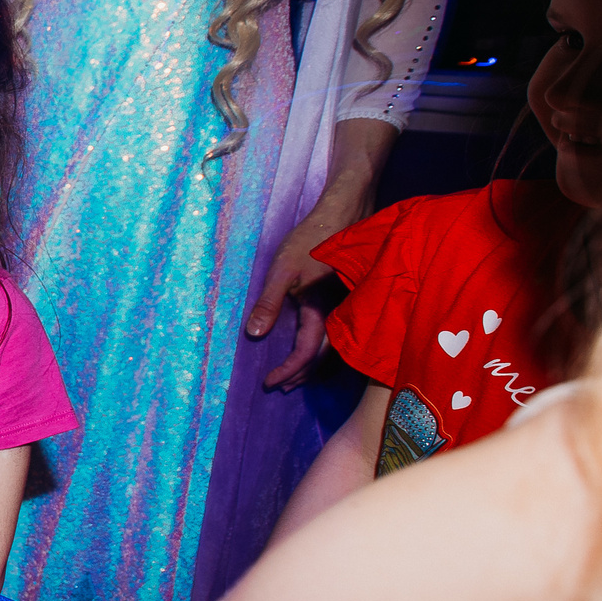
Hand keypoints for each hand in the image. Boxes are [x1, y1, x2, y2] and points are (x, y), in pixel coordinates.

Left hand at [247, 187, 365, 389]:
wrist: (343, 214)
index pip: (306, 352)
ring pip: (334, 348)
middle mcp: (339, 314)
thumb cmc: (309, 240)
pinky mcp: (347, 300)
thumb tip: (254, 335)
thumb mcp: (281, 270)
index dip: (289, 370)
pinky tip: (312, 349)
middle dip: (301, 375)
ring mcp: (346, 307)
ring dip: (313, 366)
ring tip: (294, 377)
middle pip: (323, 357)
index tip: (269, 383)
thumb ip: (269, 302)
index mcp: (321, 311)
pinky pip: (338, 334)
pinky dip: (323, 349)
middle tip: (280, 386)